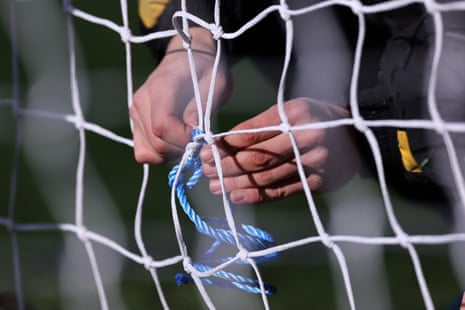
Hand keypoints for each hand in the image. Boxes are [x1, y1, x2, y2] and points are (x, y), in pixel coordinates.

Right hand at [130, 27, 231, 163]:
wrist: (189, 55)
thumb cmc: (206, 68)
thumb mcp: (216, 83)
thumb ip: (202, 107)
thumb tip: (192, 130)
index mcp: (161, 88)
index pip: (163, 127)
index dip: (183, 139)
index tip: (201, 135)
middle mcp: (142, 100)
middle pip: (156, 143)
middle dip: (181, 149)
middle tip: (199, 140)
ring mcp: (135, 112)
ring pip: (149, 151)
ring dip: (172, 153)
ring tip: (188, 138)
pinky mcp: (136, 122)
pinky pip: (143, 151)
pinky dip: (160, 154)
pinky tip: (175, 143)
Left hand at [200, 98, 358, 203]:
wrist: (356, 136)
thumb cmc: (317, 118)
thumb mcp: (293, 109)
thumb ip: (263, 124)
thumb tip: (226, 141)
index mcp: (296, 115)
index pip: (253, 132)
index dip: (226, 144)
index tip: (207, 150)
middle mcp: (306, 138)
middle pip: (257, 157)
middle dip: (227, 165)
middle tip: (205, 170)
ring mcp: (314, 163)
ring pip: (266, 177)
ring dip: (237, 183)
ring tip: (215, 186)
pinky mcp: (317, 183)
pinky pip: (282, 192)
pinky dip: (257, 196)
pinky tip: (237, 197)